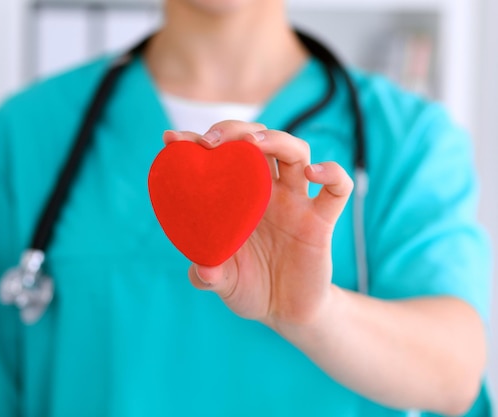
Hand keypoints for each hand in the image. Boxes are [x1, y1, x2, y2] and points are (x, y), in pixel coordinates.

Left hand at [163, 120, 353, 327]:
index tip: (172, 139)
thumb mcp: (223, 284)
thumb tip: (202, 269)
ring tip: (254, 143)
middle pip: (258, 141)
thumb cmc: (250, 288)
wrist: (286, 313)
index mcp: (237, 199)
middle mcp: (266, 192)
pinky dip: (332, 173)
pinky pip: (337, 188)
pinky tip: (313, 173)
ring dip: (276, 139)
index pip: (220, 158)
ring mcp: (295, 203)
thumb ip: (208, 276)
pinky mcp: (321, 221)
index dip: (196, 142)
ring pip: (295, 152)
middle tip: (212, 142)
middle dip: (234, 131)